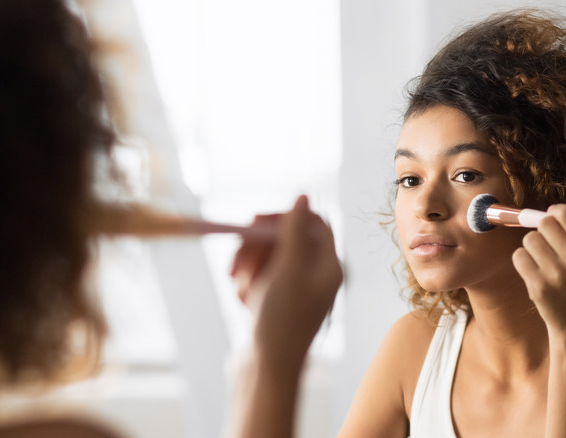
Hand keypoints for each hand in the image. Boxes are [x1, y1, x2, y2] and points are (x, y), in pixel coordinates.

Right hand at [230, 195, 342, 358]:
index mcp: (329, 266)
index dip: (284, 216)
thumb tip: (304, 195)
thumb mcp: (288, 270)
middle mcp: (316, 273)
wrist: (267, 369)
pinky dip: (248, 282)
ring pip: (268, 255)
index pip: (313, 222)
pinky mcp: (277, 298)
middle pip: (285, 236)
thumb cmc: (282, 321)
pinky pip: (259, 274)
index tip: (256, 221)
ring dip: (248, 265)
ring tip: (240, 289)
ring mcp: (296, 286)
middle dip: (257, 247)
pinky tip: (243, 301)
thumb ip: (295, 230)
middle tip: (236, 264)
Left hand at [511, 190, 565, 338]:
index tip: (554, 224)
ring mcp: (558, 275)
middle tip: (549, 246)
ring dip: (532, 248)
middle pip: (545, 223)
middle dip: (542, 230)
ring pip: (530, 239)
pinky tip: (535, 273)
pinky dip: (523, 262)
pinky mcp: (539, 287)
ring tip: (544, 263)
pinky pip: (519, 257)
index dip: (555, 213)